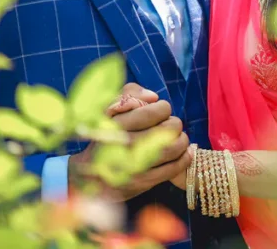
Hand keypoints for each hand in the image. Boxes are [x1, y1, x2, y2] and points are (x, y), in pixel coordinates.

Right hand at [69, 83, 192, 200]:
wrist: (91, 175)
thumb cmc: (106, 135)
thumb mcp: (109, 109)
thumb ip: (130, 94)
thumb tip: (153, 97)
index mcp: (117, 125)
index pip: (154, 111)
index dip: (163, 108)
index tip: (160, 111)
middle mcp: (126, 146)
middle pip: (168, 129)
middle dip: (174, 124)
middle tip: (171, 125)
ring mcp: (135, 166)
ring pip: (173, 149)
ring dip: (182, 141)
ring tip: (179, 138)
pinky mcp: (143, 182)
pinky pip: (173, 169)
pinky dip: (184, 159)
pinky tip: (185, 153)